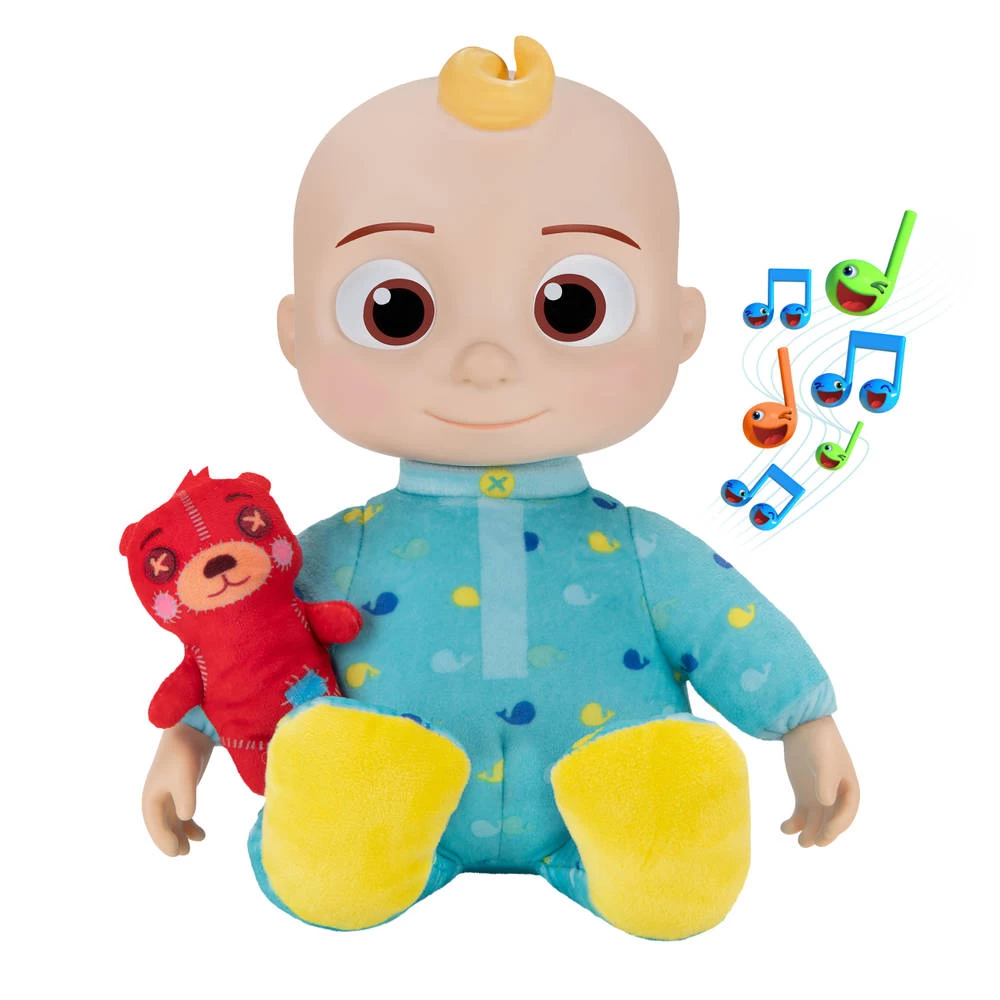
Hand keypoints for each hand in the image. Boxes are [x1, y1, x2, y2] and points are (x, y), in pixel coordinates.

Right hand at [142, 723, 213, 855]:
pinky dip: (188, 824)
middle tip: (184, 853)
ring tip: (192, 847)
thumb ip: (185, 799)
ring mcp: (168, 793)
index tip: (177, 853)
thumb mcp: (185, 777)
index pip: (155, 825)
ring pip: (172, 822)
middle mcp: (156, 797)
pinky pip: (181, 813)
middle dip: (171, 841)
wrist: (192, 729)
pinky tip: (200, 833)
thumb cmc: (184, 754)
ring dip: (180, 835)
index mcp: (151, 797)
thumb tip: (185, 818)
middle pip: (162, 826)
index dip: (164, 841)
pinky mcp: (181, 788)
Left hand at [781, 715, 858, 846]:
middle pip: (831, 821)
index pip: (846, 814)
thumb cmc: (819, 743)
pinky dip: (794, 823)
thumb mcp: (823, 761)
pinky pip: (801, 814)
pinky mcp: (803, 794)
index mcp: (850, 789)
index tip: (824, 836)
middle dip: (823, 834)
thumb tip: (826, 804)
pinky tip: (785, 827)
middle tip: (811, 843)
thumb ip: (826, 782)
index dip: (836, 827)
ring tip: (799, 842)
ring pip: (816, 821)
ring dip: (809, 833)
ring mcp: (819, 796)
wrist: (802, 726)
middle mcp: (836, 796)